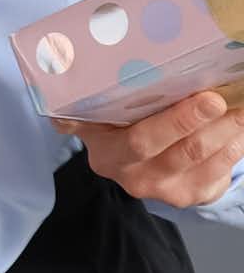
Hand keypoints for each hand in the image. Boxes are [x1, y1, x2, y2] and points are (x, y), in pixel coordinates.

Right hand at [76, 95, 243, 208]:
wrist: (133, 165)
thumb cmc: (115, 124)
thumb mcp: (92, 116)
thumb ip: (80, 102)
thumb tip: (49, 75)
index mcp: (107, 154)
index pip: (139, 141)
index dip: (175, 123)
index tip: (203, 98)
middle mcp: (134, 177)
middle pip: (177, 152)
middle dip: (205, 124)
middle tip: (222, 99)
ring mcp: (165, 191)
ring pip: (203, 161)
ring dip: (229, 133)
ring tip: (240, 108)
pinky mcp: (191, 197)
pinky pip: (220, 173)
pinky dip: (235, 147)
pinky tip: (239, 128)